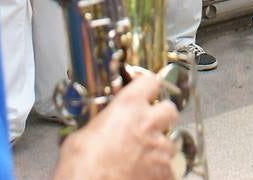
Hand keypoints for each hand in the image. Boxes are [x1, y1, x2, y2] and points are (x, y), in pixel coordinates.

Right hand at [54, 72, 177, 179]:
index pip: (151, 82)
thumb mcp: (82, 135)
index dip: (148, 86)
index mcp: (129, 106)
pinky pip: (169, 169)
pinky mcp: (164, 172)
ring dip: (159, 148)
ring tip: (142, 157)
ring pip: (170, 142)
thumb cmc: (82, 165)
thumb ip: (99, 124)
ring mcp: (159, 149)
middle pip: (170, 109)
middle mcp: (149, 123)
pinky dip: (160, 172)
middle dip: (161, 116)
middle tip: (149, 125)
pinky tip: (144, 174)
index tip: (145, 90)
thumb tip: (98, 128)